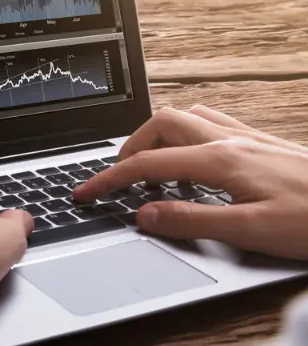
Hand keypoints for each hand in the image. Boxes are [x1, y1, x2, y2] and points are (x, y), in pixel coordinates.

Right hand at [73, 106, 307, 259]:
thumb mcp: (252, 232)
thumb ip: (192, 221)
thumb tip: (145, 213)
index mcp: (221, 160)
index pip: (149, 163)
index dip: (111, 177)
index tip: (87, 191)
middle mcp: (230, 140)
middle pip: (162, 123)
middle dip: (131, 146)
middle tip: (119, 176)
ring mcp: (248, 137)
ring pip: (187, 117)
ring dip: (159, 136)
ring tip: (153, 167)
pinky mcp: (262, 142)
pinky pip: (212, 123)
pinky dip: (188, 135)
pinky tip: (196, 160)